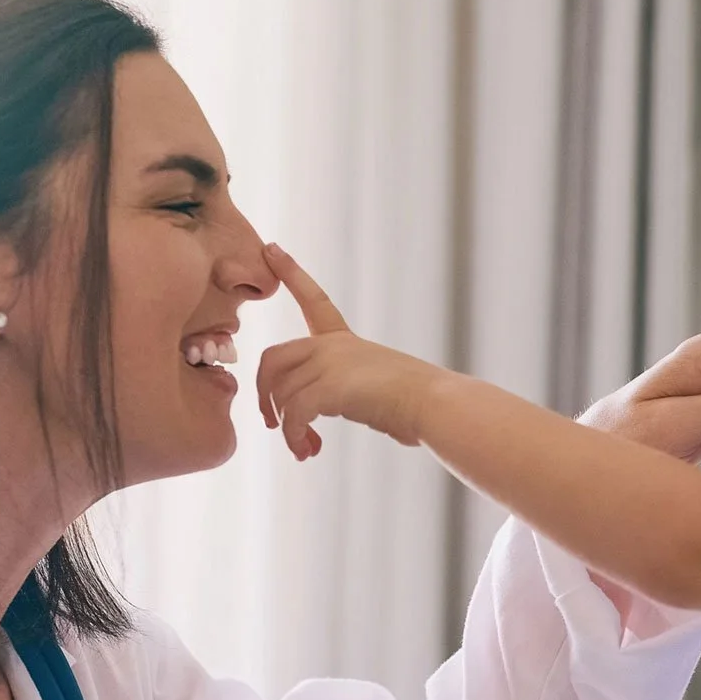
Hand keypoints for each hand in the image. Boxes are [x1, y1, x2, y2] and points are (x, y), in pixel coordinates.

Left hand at [255, 242, 447, 457]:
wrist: (436, 405)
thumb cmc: (415, 405)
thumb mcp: (374, 388)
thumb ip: (345, 394)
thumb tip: (326, 427)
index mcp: (345, 341)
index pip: (314, 299)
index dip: (291, 272)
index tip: (271, 248)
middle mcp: (334, 346)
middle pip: (272, 358)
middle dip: (264, 393)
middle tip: (272, 423)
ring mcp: (331, 363)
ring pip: (281, 393)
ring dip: (286, 427)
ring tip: (303, 448)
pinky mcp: (330, 387)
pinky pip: (294, 414)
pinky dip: (294, 436)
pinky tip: (307, 452)